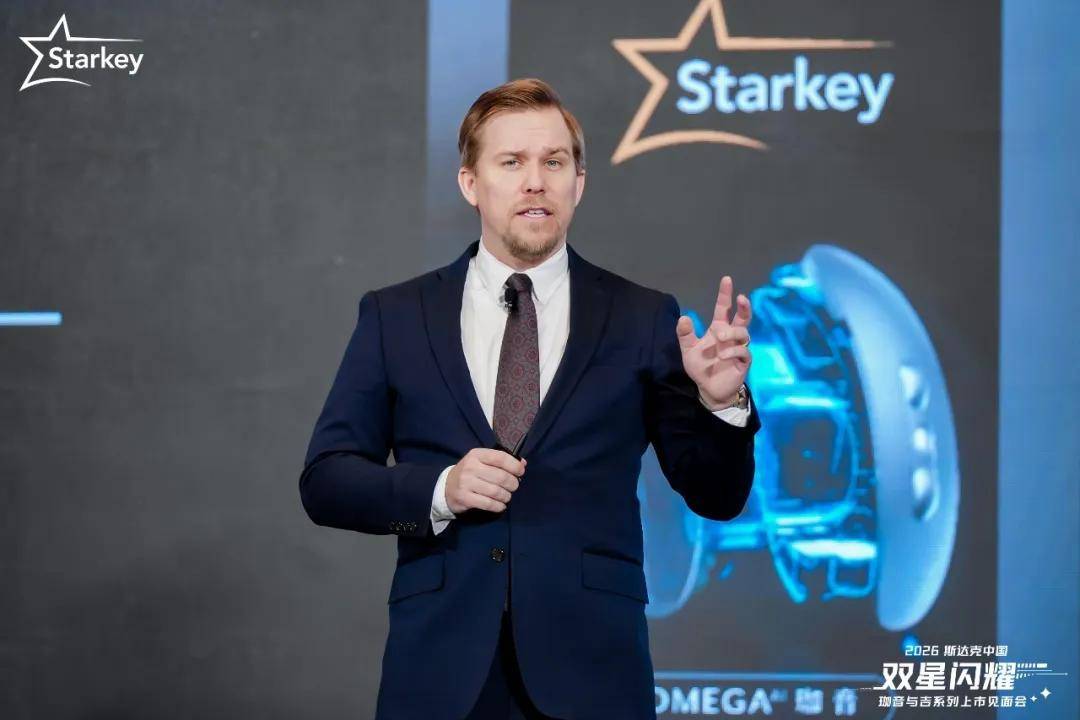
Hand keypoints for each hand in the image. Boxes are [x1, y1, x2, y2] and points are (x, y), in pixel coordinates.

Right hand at [445, 448, 525, 513]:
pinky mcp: (465, 498)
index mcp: (477, 454)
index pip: (500, 458)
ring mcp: (466, 483)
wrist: (447, 487)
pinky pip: (489, 504)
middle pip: (501, 477)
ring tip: (506, 496)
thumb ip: (501, 460)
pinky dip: (499, 506)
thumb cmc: (470, 472)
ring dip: (506, 496)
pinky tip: (500, 505)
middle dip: (513, 483)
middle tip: (514, 486)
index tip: (521, 472)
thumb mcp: (482, 461)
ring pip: (496, 492)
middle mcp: (470, 467)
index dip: (514, 465)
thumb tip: (523, 463)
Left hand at [676, 275, 751, 408]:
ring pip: (743, 332)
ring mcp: (739, 348)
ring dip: (732, 332)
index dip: (725, 294)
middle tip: (741, 298)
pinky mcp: (743, 362)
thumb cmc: (701, 367)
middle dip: (744, 306)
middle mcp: (731, 336)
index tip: (726, 279)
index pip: (724, 308)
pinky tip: (722, 355)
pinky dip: (733, 351)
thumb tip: (684, 317)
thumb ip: (685, 334)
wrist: (708, 389)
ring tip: (720, 337)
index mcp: (718, 329)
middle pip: (743, 317)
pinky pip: (744, 352)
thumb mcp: (688, 350)